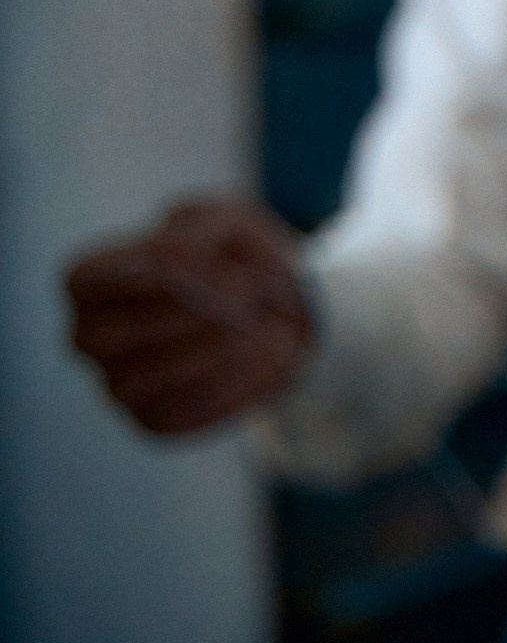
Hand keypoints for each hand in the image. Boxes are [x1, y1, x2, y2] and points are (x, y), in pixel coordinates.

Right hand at [64, 197, 312, 435]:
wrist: (282, 310)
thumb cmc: (237, 257)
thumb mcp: (227, 222)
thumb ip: (199, 239)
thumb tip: (184, 275)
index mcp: (91, 279)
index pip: (87, 279)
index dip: (159, 273)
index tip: (227, 270)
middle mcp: (90, 336)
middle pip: (117, 334)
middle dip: (197, 315)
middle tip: (252, 298)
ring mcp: (116, 383)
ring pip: (153, 377)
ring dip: (226, 350)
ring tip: (269, 325)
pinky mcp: (152, 421)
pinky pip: (187, 411)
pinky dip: (241, 381)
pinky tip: (270, 354)